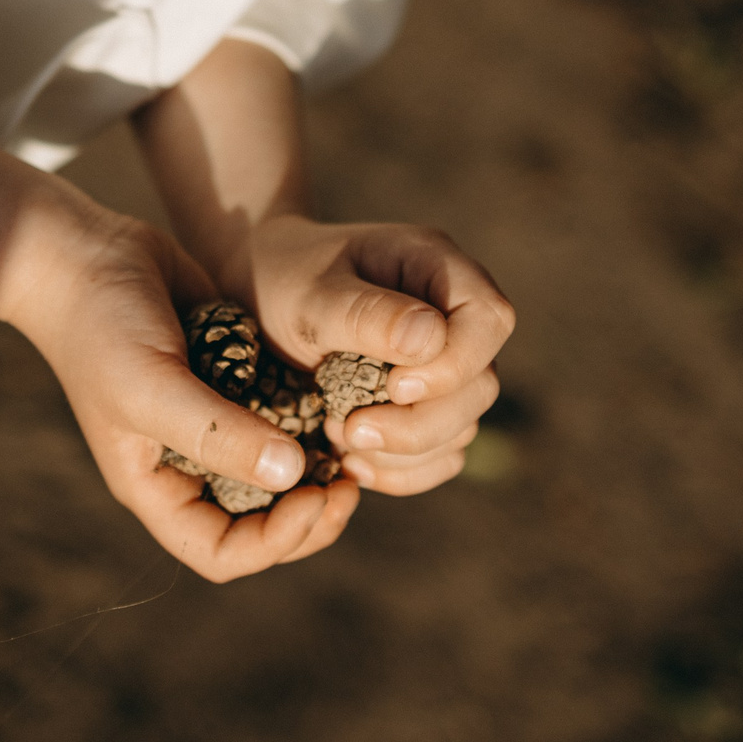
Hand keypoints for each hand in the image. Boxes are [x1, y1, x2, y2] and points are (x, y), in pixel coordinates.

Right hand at [0, 204, 361, 582]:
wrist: (85, 250)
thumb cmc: (102, 325)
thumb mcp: (153, 385)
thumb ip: (218, 432)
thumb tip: (293, 472)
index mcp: (156, 486)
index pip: (221, 552)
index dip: (273, 542)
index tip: (314, 495)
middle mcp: (187, 465)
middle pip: (259, 525)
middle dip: (308, 516)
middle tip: (348, 482)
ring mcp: (214, 423)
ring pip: (277, 475)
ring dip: (317, 472)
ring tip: (352, 446)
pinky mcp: (234, 380)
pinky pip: (282, 420)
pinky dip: (312, 421)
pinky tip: (340, 400)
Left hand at [240, 215, 515, 495]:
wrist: (252, 297)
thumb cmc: (280, 281)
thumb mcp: (308, 294)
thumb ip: (364, 314)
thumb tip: (430, 340)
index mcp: (437, 268)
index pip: (490, 319)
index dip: (456, 364)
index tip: (394, 387)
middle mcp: (452, 318)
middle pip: (481, 385)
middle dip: (420, 423)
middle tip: (349, 430)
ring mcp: (444, 367)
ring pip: (462, 429)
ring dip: (404, 452)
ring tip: (339, 438)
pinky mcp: (423, 409)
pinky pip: (440, 457)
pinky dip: (401, 473)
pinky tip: (351, 464)